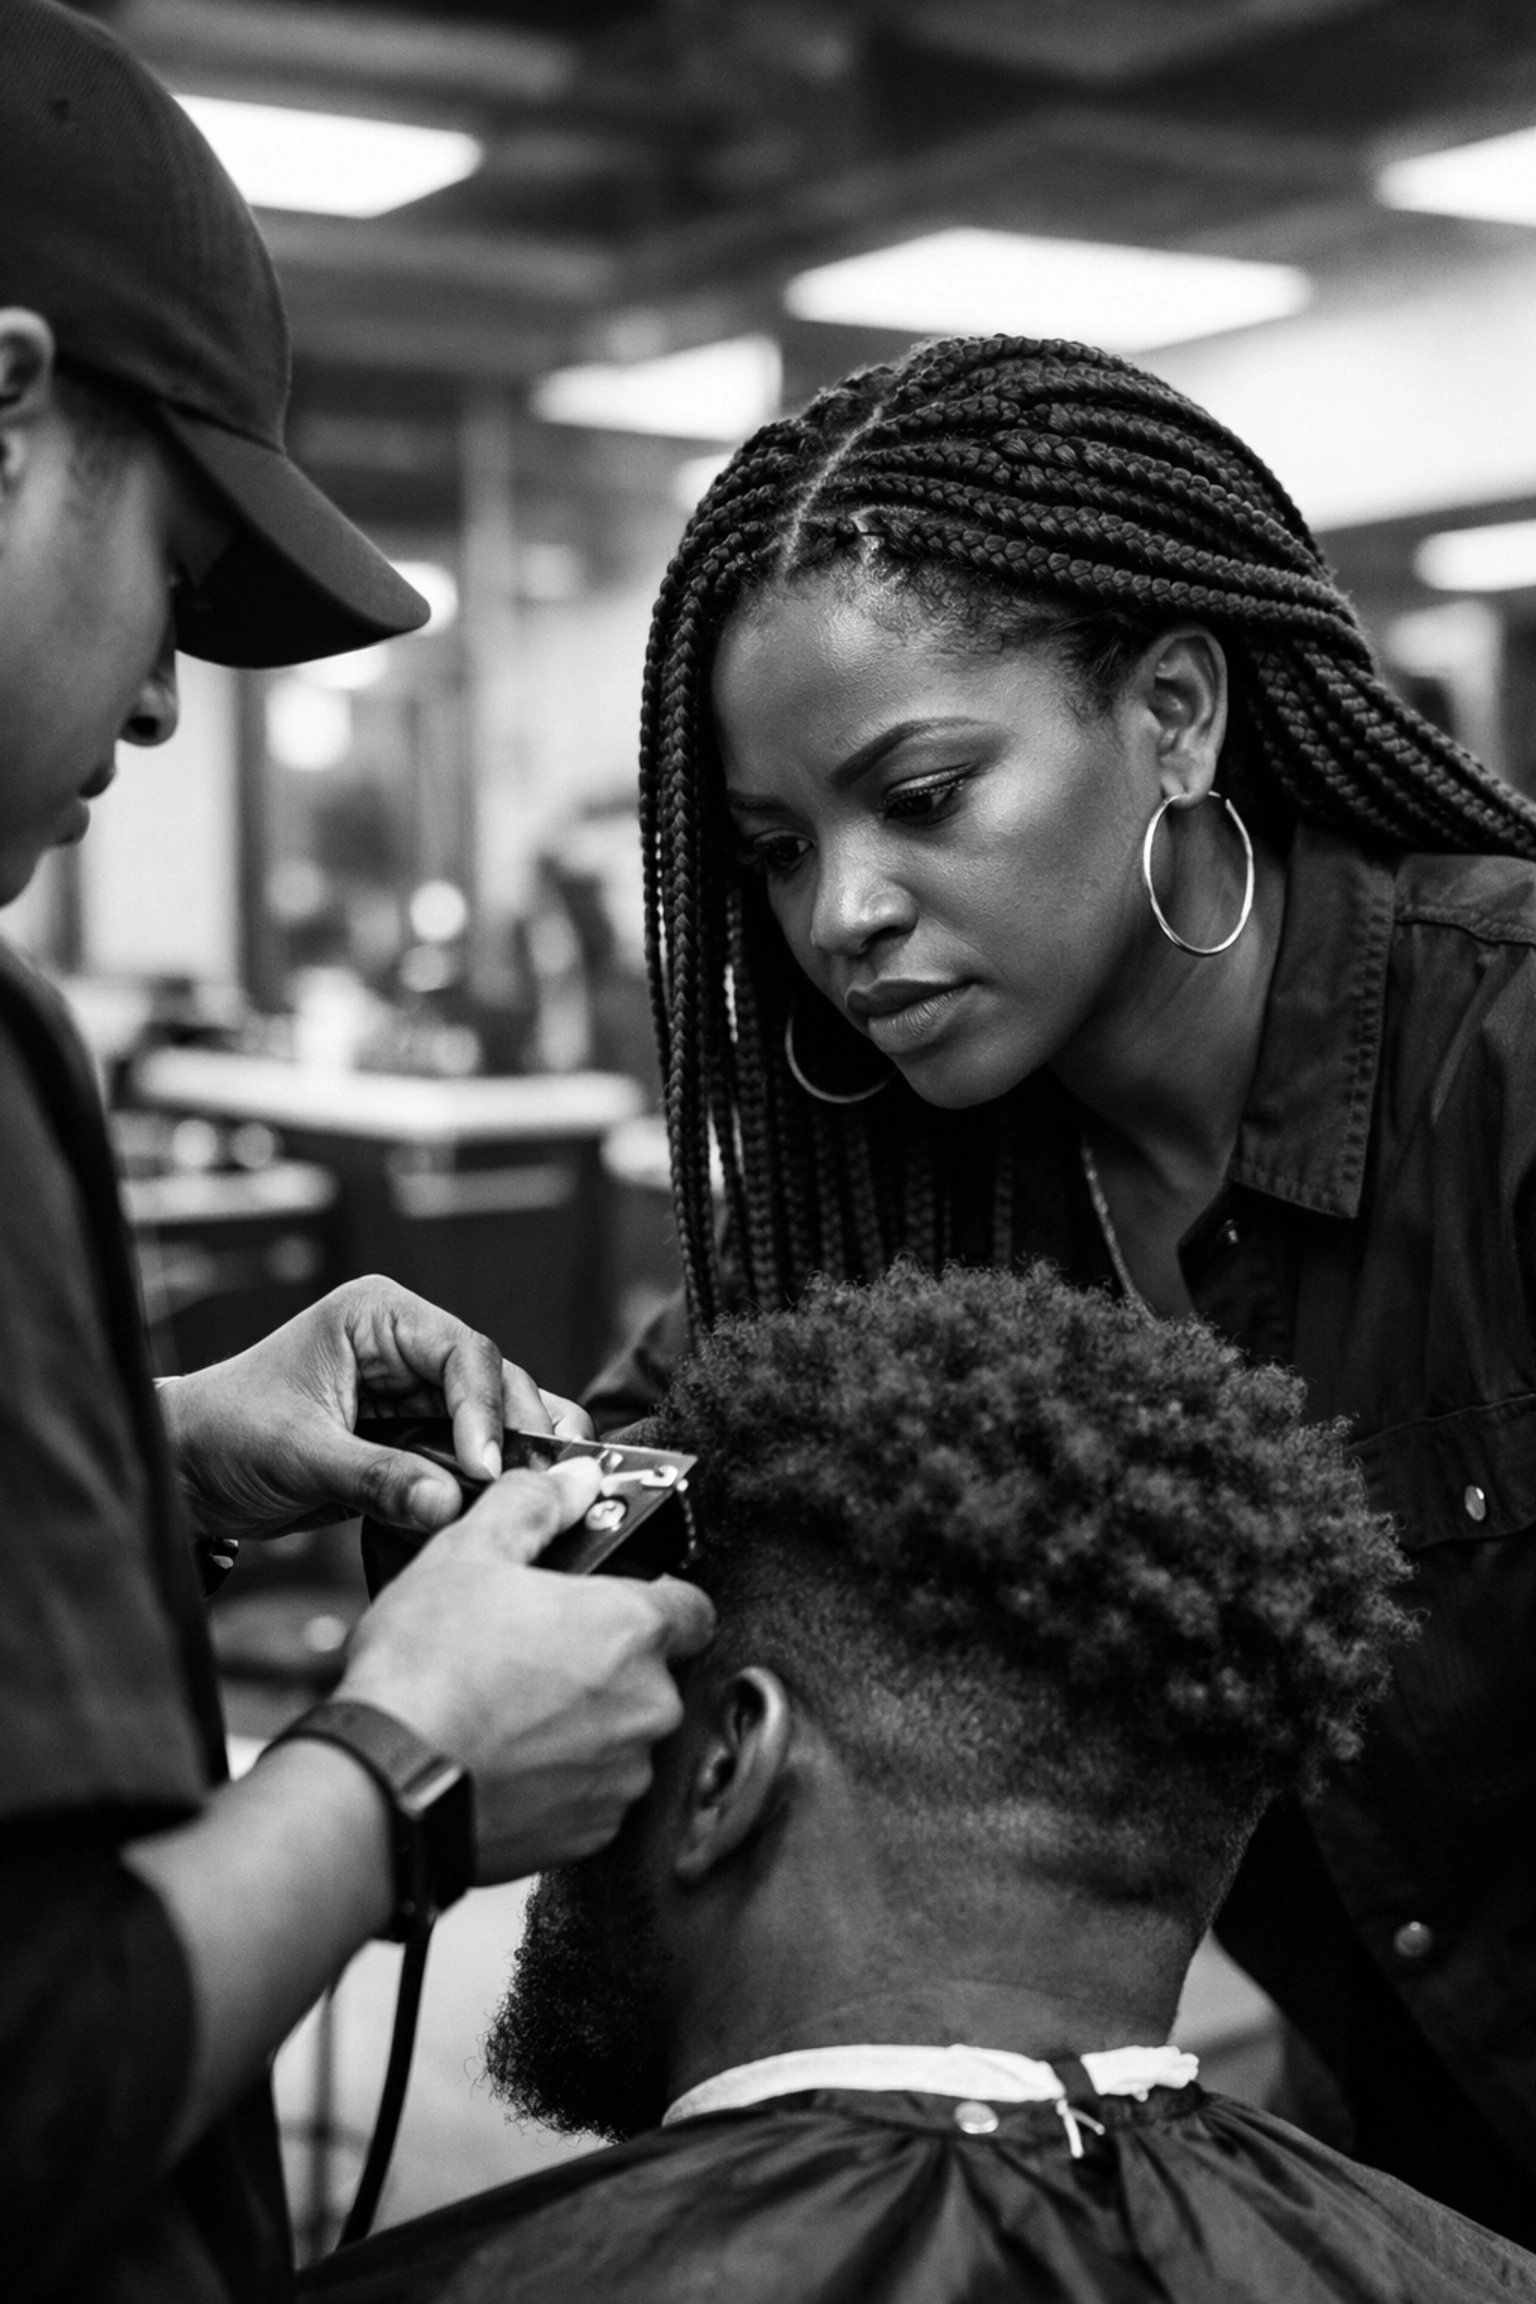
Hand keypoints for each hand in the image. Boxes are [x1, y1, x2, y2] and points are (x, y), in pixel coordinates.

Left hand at [158, 1275, 594, 1542]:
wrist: (187, 1470)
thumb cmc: (226, 1434)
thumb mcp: (297, 1455)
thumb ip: (376, 1478)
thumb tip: (449, 1504)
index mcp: (379, 1317)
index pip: (463, 1353)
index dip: (486, 1410)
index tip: (488, 1468)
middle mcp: (408, 1346)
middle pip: (496, 1381)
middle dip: (517, 1433)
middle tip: (531, 1487)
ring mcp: (417, 1392)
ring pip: (497, 1416)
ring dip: (518, 1455)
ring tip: (540, 1496)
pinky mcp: (417, 1436)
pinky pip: (472, 1452)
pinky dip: (494, 1477)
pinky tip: (512, 1502)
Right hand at [340, 1456, 715, 1878]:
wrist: (386, 1788)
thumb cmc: (425, 1666)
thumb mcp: (467, 1553)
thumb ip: (533, 1505)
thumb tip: (577, 1479)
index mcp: (633, 1629)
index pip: (694, 1609)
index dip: (657, 1601)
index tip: (612, 1604)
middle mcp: (649, 1706)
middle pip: (655, 1675)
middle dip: (609, 1665)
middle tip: (537, 1657)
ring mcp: (624, 1777)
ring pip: (626, 1738)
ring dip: (588, 1726)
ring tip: (511, 1714)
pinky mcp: (593, 1835)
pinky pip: (596, 1796)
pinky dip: (564, 1781)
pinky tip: (507, 1763)